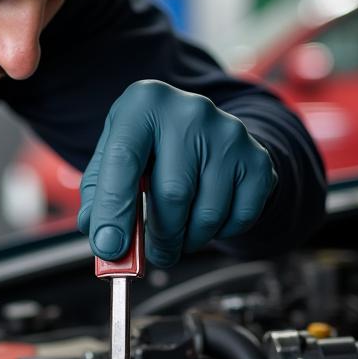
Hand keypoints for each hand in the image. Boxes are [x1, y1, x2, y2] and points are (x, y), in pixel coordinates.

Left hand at [78, 80, 276, 266]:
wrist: (204, 131)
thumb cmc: (150, 148)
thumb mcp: (114, 156)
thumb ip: (100, 196)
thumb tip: (106, 242)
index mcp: (144, 103)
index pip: (123, 161)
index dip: (114, 210)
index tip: (110, 248)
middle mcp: (190, 111)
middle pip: (173, 194)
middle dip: (159, 238)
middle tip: (152, 255)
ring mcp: (229, 133)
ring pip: (207, 213)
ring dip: (188, 240)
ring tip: (177, 235)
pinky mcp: (257, 158)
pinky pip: (239, 217)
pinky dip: (220, 233)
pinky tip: (205, 219)